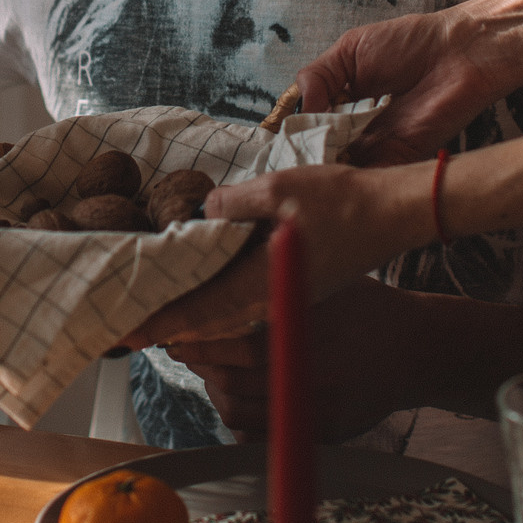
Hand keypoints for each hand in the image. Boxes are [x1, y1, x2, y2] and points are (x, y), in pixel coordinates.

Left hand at [120, 160, 431, 346]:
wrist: (396, 217)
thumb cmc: (344, 201)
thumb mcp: (280, 188)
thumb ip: (233, 204)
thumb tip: (203, 214)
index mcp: (262, 284)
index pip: (199, 314)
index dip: (160, 323)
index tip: (126, 334)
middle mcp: (274, 307)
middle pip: (211, 331)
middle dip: (175, 328)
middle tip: (139, 325)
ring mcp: (290, 307)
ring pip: (232, 329)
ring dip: (201, 323)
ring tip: (171, 313)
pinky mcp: (301, 300)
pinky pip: (254, 318)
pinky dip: (228, 313)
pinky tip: (219, 295)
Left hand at [165, 277, 422, 441]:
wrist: (417, 350)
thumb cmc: (364, 306)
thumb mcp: (324, 284)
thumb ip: (276, 288)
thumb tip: (214, 283)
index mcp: (311, 337)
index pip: (236, 348)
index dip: (198, 343)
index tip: (174, 331)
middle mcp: (314, 380)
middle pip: (231, 385)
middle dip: (200, 367)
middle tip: (185, 347)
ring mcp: (318, 413)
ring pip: (239, 414)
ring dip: (215, 391)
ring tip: (210, 368)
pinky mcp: (322, 435)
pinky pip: (262, 436)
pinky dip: (240, 417)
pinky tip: (238, 392)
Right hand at [294, 5, 513, 165]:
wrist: (461, 51)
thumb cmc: (410, 42)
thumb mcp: (349, 50)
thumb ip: (316, 78)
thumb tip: (300, 112)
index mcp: (344, 105)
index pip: (309, 129)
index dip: (291, 138)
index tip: (271, 149)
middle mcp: (358, 130)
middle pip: (323, 154)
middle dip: (302, 161)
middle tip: (280, 169)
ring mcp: (379, 146)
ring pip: (343, 169)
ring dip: (323, 171)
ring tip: (299, 176)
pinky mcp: (402, 158)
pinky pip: (371, 176)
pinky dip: (350, 178)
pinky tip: (329, 176)